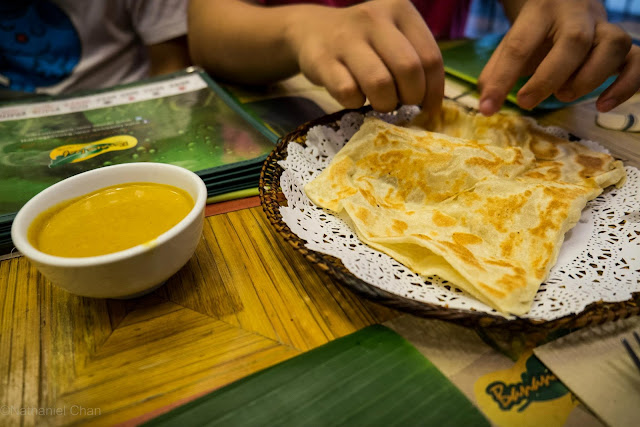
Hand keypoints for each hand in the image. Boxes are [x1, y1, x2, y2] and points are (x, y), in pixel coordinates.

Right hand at [286, 0, 443, 112]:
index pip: (430, 58)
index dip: (433, 91)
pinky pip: (349, 93)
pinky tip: (354, 95)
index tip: (428, 107)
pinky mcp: (322, 59)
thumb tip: (432, 106)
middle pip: (408, 70)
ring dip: (384, 103)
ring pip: (380, 84)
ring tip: (379, 101)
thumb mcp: (393, 39)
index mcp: (400, 10)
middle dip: (410, 97)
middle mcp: (374, 18)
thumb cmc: (363, 43)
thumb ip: (415, 62)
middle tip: (401, 102)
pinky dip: (355, 103)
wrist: (312, 30)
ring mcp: (345, 37)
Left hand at [478, 0, 639, 114]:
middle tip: (527, 101)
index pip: (519, 45)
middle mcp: (576, 16)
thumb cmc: (536, 33)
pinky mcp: (624, 46)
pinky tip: (603, 105)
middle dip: (549, 77)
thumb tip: (486, 103)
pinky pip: (637, 61)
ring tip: (564, 95)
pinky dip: (626, 85)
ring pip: (613, 44)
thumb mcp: (512, 44)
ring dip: (590, 77)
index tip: (488, 107)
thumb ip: (497, 71)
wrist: (567, 4)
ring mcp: (604, 28)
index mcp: (539, 14)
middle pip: (574, 40)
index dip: (502, 79)